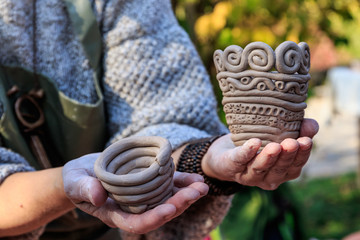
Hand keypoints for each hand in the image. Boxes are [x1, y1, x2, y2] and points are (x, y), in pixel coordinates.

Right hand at [62, 154, 207, 233]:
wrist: (86, 170)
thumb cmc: (77, 179)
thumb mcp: (75, 183)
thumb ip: (84, 189)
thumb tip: (99, 196)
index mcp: (116, 214)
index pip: (137, 223)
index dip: (154, 218)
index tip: (170, 209)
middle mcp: (134, 207)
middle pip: (159, 211)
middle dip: (178, 204)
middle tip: (196, 193)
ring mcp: (144, 195)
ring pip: (167, 199)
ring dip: (186, 194)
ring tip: (202, 186)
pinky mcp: (149, 181)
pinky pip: (168, 183)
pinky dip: (182, 181)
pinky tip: (196, 178)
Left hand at [202, 118, 318, 189]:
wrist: (225, 154)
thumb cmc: (259, 143)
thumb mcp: (278, 137)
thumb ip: (298, 130)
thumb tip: (311, 124)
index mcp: (283, 173)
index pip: (295, 166)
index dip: (302, 155)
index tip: (307, 140)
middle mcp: (268, 178)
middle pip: (279, 170)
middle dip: (286, 157)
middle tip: (292, 143)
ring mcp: (249, 175)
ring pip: (259, 168)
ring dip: (268, 158)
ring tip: (275, 146)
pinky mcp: (232, 167)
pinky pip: (239, 160)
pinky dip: (247, 152)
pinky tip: (254, 143)